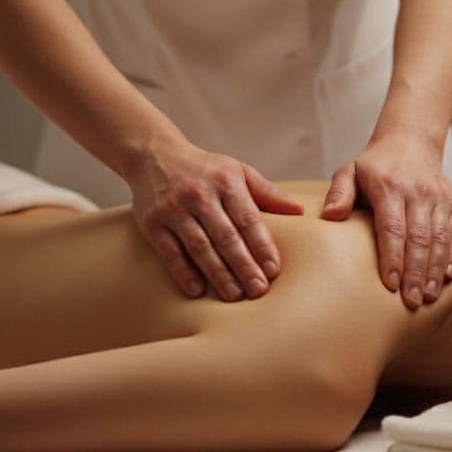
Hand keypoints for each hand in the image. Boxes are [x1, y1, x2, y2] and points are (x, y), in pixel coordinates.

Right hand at [124, 135, 303, 300]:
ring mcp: (174, 209)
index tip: (274, 269)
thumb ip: (267, 193)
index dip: (262, 245)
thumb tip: (299, 210)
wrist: (153, 155)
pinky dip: (184, 273)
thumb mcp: (237, 171)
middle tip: (259, 290)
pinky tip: (198, 291)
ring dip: (218, 274)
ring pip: (200, 247)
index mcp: (225, 182)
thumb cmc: (204, 169)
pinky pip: (170, 253)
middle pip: (226, 236)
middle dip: (244, 266)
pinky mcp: (152, 223)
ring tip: (235, 296)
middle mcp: (199, 195)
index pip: (248, 218)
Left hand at [320, 133, 451, 309]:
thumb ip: (339, 193)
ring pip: (441, 238)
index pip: (392, 227)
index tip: (390, 284)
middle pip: (419, 238)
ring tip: (427, 296)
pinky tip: (447, 278)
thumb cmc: (374, 165)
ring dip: (435, 270)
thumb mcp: (349, 171)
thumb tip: (330, 216)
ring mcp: (439, 198)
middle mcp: (418, 192)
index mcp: (390, 186)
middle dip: (416, 273)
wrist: (410, 141)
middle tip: (410, 301)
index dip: (392, 257)